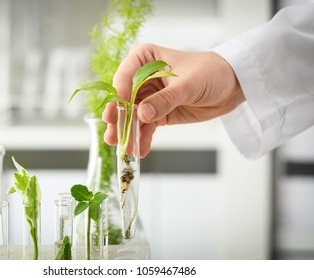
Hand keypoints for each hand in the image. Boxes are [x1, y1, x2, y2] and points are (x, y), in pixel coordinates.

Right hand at [102, 44, 244, 157]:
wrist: (231, 86)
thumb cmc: (211, 73)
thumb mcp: (189, 84)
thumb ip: (165, 99)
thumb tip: (142, 115)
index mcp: (145, 59)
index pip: (125, 76)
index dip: (119, 95)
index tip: (118, 113)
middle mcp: (141, 77)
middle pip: (124, 100)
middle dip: (119, 119)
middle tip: (113, 136)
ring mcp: (148, 97)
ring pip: (132, 117)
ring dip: (129, 133)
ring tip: (126, 149)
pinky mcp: (156, 113)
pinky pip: (146, 127)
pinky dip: (143, 138)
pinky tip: (141, 151)